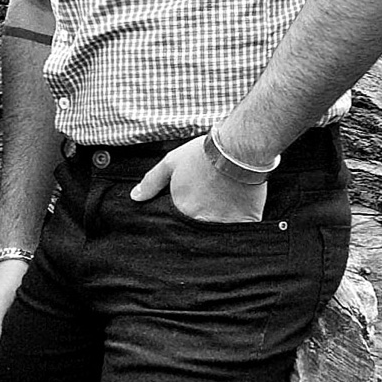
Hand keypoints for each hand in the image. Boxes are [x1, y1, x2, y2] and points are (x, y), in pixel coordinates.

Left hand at [129, 135, 266, 222]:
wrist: (237, 149)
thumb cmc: (202, 154)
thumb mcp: (171, 163)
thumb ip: (152, 182)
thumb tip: (135, 196)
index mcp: (181, 211)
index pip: (178, 225)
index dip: (184, 217)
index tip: (193, 207)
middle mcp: (201, 222)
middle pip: (199, 230)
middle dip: (202, 223)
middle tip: (210, 206)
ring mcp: (224, 224)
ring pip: (220, 233)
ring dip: (221, 223)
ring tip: (226, 206)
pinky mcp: (246, 222)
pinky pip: (243, 230)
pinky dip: (242, 223)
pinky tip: (242, 210)